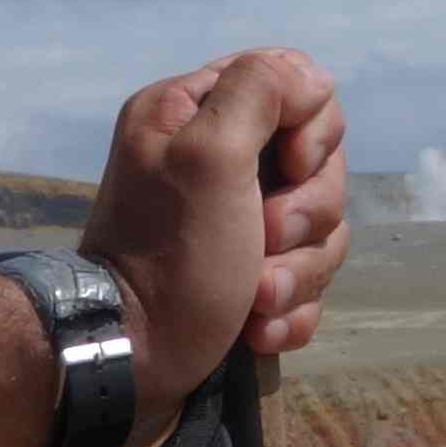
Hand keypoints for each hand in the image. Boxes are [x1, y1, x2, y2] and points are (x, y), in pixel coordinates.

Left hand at [75, 50, 349, 434]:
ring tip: (254, 302)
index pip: (296, 84)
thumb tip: (308, 79)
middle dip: (304, 216)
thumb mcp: (209, 155)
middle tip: (263, 243)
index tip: (289, 166)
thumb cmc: (171, 258)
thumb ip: (260, 91)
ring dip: (296, 274)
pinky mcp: (246, 281)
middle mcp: (211, 160)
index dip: (310, 130)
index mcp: (192, 113)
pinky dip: (288, 312)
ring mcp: (233, 224)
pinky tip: (255, 331)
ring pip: (319, 231)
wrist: (126, 367)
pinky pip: (305, 283)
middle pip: (318, 165)